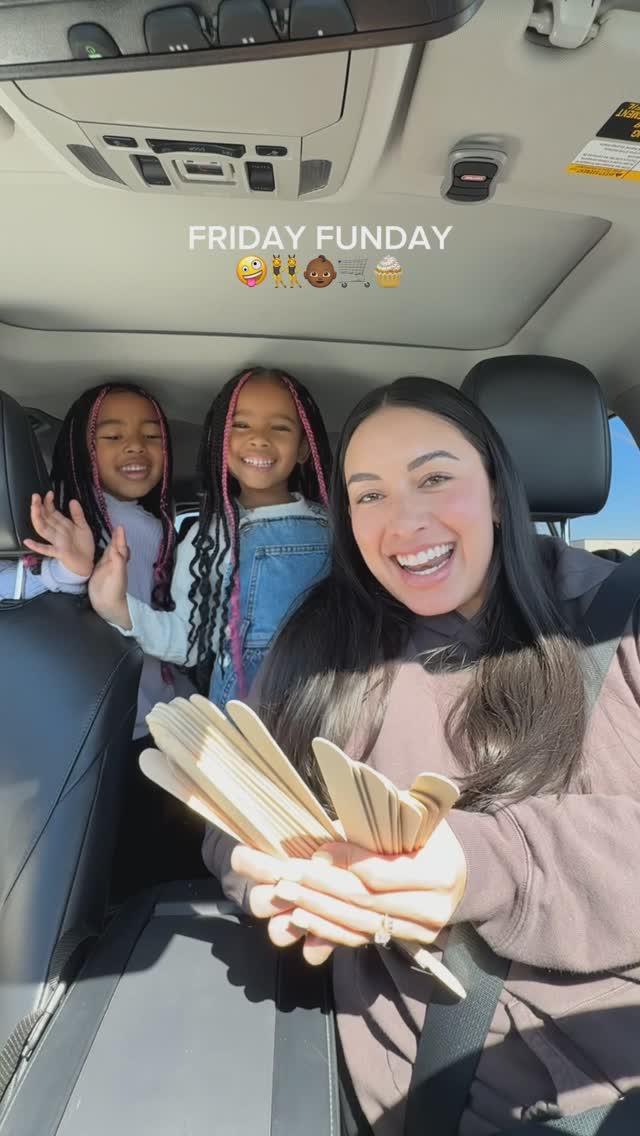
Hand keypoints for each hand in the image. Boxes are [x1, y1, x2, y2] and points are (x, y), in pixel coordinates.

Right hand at [23, 491, 94, 577]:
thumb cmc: (84, 545)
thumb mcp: (83, 526)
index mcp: (62, 525)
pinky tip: (28, 542)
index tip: (49, 493)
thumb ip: (78, 514)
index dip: (48, 502)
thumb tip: (73, 500)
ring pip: (43, 530)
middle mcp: (57, 532)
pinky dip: (36, 546)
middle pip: (44, 518)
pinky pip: (46, 549)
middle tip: (35, 496)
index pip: (51, 512)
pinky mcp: (59, 552)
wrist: (88, 562)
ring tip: (34, 509)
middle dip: (39, 507)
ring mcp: (56, 542)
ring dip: (38, 519)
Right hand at [88, 525, 131, 628]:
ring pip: (109, 552)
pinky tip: (99, 551)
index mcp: (119, 561)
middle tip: (115, 527)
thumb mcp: (118, 574)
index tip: (120, 526)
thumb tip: (115, 546)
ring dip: (109, 543)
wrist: (107, 605)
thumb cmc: (115, 590)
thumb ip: (117, 560)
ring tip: (108, 534)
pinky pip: (100, 558)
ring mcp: (106, 567)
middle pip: (115, 547)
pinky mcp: (97, 572)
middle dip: (115, 537)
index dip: (120, 537)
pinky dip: (101, 552)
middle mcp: (113, 562)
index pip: (120, 546)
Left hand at [232, 819, 466, 966]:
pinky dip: (328, 929)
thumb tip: (332, 822)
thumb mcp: (412, 816)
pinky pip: (361, 937)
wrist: (460, 871)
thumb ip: (378, 821)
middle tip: (286, 875)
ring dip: (317, 910)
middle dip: (320, 887)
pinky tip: (301, 919)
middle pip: (365, 900)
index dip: (346, 863)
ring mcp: (420, 930)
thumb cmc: (428, 833)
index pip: (381, 873)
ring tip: (286, 897)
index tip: (316, 852)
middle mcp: (432, 908)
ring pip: (359, 922)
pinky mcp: (405, 941)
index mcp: (439, 872)